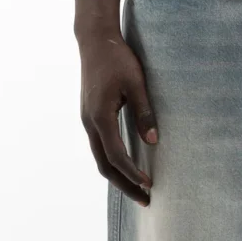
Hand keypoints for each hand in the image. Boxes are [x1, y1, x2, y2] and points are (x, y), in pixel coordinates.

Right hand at [79, 34, 157, 205]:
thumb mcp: (136, 84)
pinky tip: (127, 169)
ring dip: (118, 177)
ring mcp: (87, 121)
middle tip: (146, 200)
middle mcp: (89, 123)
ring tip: (138, 190)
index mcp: (100, 117)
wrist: (95, 40)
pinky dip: (113, 164)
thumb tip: (154, 142)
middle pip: (105, 166)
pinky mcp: (90, 118)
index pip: (117, 156)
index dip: (133, 174)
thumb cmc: (117, 59)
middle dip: (125, 185)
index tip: (149, 185)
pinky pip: (100, 149)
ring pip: (100, 159)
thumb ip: (144, 113)